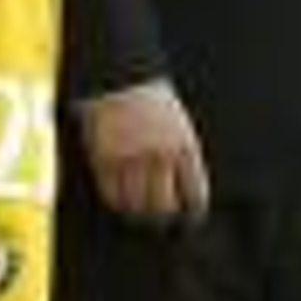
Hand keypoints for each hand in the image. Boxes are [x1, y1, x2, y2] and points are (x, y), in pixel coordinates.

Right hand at [77, 81, 209, 226]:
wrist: (122, 80)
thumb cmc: (155, 104)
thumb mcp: (181, 127)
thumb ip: (183, 159)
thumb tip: (184, 197)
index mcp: (184, 148)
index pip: (194, 196)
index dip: (193, 213)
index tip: (189, 219)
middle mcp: (159, 156)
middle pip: (164, 207)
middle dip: (164, 218)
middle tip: (162, 221)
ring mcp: (130, 159)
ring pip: (136, 205)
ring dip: (139, 214)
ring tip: (140, 215)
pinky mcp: (105, 159)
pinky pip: (112, 195)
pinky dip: (118, 203)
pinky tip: (122, 202)